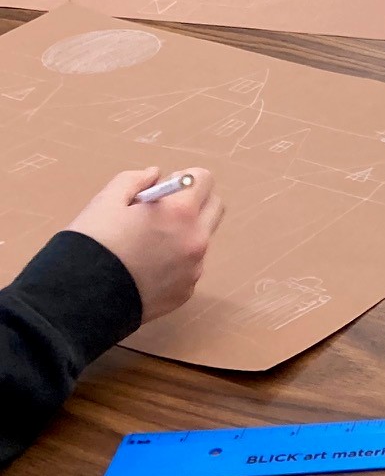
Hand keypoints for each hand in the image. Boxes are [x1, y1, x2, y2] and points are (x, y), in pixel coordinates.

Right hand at [64, 168, 224, 323]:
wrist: (79, 300)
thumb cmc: (92, 244)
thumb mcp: (106, 201)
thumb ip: (134, 180)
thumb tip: (156, 175)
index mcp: (181, 213)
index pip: (204, 179)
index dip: (183, 179)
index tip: (163, 189)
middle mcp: (196, 240)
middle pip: (214, 207)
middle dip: (194, 202)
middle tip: (162, 212)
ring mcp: (193, 269)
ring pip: (202, 239)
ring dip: (185, 233)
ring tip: (148, 243)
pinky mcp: (185, 292)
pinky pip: (190, 268)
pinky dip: (175, 262)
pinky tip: (145, 269)